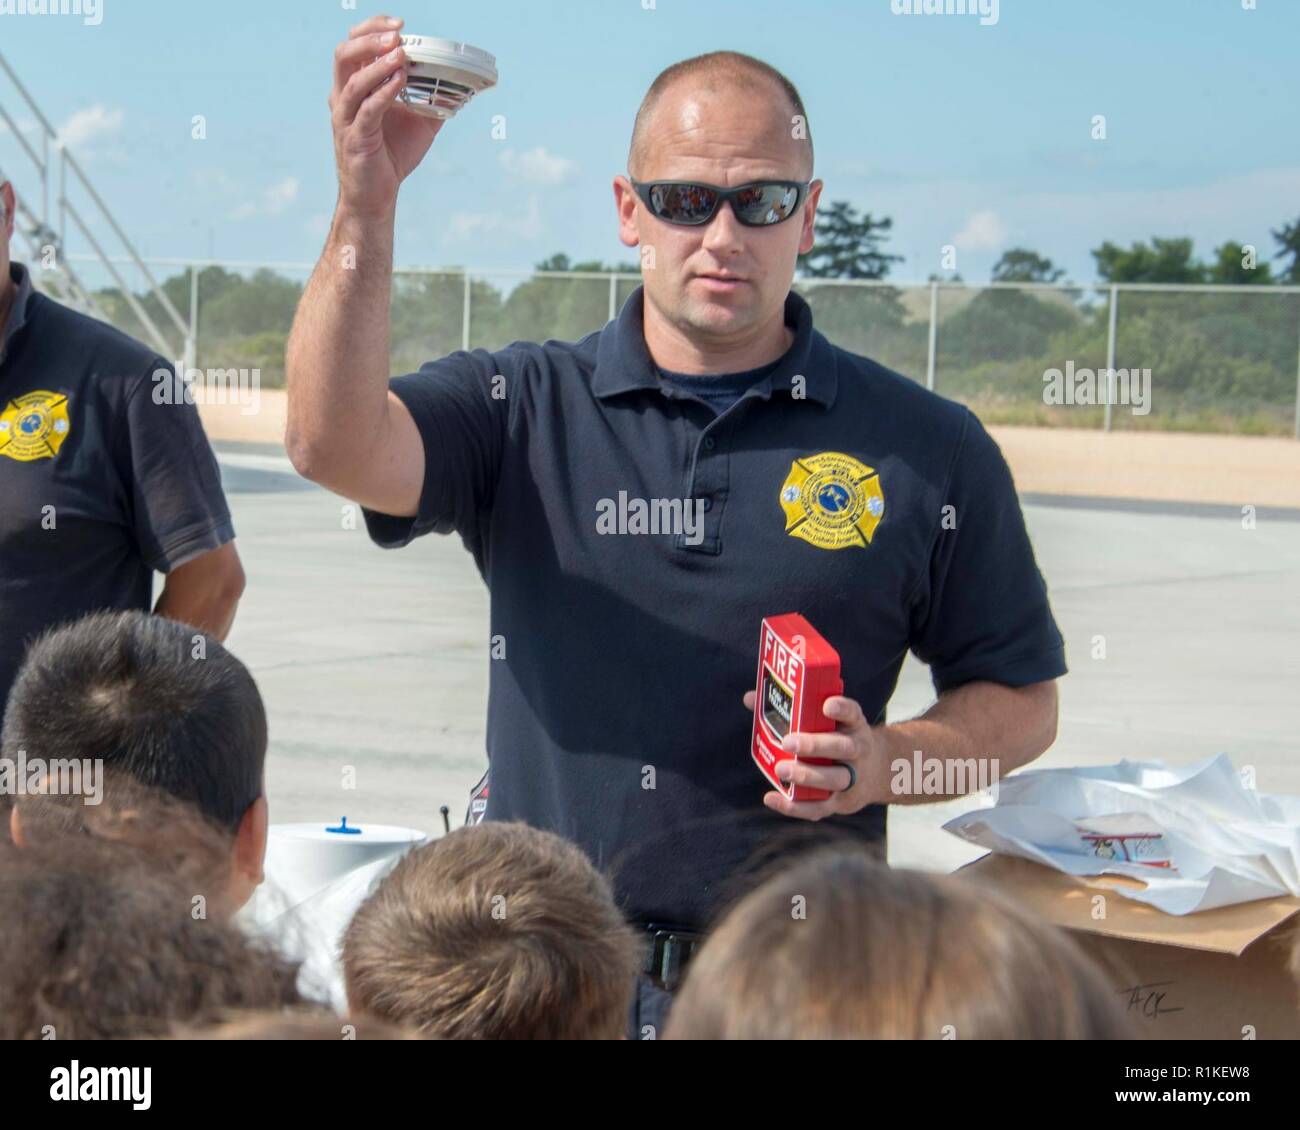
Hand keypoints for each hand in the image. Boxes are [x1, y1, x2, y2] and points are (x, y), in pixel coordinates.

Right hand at [329, 14, 443, 216]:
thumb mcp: (418, 122)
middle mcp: (344, 98)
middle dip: (369, 38)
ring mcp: (346, 118)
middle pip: (344, 54)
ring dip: (377, 64)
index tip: (400, 24)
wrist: (377, 196)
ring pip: (352, 80)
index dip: (372, 29)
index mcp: (354, 88)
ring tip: (400, 52)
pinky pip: (366, 110)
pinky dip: (384, 92)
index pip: (354, 46)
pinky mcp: (355, 138)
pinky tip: (401, 81)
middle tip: (398, 33)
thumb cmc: (391, 157)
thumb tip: (460, 87)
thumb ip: (432, 101)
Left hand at [742, 691, 890, 820]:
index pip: (852, 713)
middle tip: (788, 742)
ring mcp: (853, 778)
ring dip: (807, 776)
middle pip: (843, 748)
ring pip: (835, 779)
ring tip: (781, 770)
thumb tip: (750, 698)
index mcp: (854, 726)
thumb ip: (791, 710)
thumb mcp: (828, 721)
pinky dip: (795, 806)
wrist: (877, 773)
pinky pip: (819, 807)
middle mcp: (858, 751)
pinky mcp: (841, 803)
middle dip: (816, 745)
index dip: (841, 708)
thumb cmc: (837, 739)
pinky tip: (771, 797)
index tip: (827, 705)